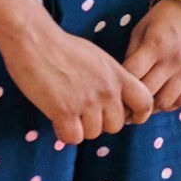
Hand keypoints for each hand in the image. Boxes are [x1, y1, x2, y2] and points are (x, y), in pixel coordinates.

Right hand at [0, 21, 157, 144]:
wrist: (36, 42)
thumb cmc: (63, 47)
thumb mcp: (99, 59)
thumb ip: (111, 78)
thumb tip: (115, 100)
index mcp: (118, 75)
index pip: (144, 102)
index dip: (139, 114)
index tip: (129, 118)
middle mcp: (107, 90)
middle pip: (116, 125)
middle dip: (102, 123)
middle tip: (86, 114)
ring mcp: (87, 102)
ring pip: (94, 133)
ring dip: (82, 128)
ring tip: (70, 113)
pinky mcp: (64, 111)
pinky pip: (73, 138)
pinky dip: (66, 134)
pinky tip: (59, 121)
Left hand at [124, 0, 180, 111]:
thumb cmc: (167, 15)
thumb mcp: (141, 29)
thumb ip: (132, 54)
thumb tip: (124, 80)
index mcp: (155, 45)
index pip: (132, 77)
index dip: (120, 90)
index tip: (113, 95)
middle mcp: (173, 59)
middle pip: (148, 94)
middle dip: (132, 104)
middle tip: (123, 108)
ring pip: (166, 101)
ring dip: (152, 108)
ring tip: (144, 106)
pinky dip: (171, 104)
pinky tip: (162, 101)